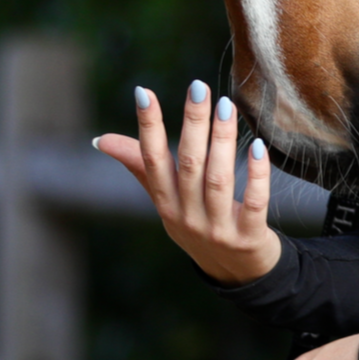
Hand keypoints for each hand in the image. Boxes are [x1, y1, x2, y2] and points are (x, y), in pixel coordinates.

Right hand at [94, 83, 282, 286]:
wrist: (236, 272)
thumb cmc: (198, 223)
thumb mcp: (166, 200)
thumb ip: (140, 166)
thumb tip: (100, 140)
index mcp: (165, 203)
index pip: (151, 160)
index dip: (147, 126)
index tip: (143, 92)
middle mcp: (186, 216)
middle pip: (187, 164)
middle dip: (192, 124)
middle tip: (199, 87)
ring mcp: (216, 230)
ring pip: (218, 180)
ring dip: (222, 140)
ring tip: (227, 106)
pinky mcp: (247, 238)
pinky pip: (253, 203)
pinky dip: (256, 175)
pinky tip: (258, 146)